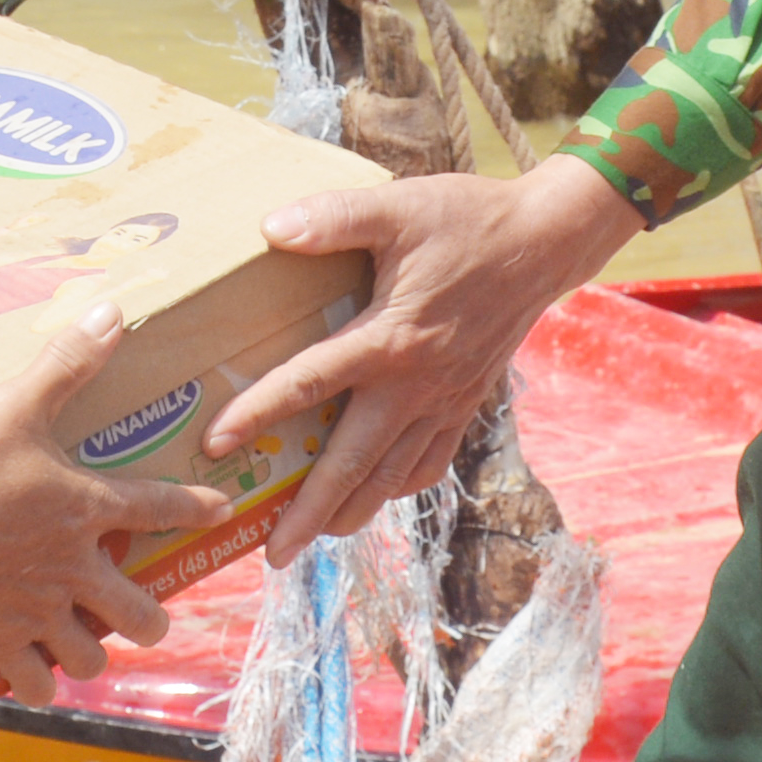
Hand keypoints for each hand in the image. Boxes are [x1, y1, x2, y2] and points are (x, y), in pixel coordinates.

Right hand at [0, 299, 225, 705]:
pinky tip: (33, 671)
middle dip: (149, 620)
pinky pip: (35, 683)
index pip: (159, 508)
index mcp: (87, 511)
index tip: (222, 511)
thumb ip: (66, 362)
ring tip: (82, 641)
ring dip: (93, 652)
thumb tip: (112, 310)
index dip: (196, 508)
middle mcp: (76, 571)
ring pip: (92, 658)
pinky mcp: (0, 641)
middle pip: (140, 616)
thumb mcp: (17, 405)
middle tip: (139, 614)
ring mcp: (39, 614)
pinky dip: (38, 682)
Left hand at [203, 157, 641, 564]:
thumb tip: (272, 227)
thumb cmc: (468, 220)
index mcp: (388, 337)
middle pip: (352, 462)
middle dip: (310, 513)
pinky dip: (401, 486)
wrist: (545, 241)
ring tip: (316, 538)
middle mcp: (414, 383)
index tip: (216, 443)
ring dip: (352, 511)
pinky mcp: (466, 403)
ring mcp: (444, 400)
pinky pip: (430, 461)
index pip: (309, 382)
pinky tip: (379, 493)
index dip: (258, 412)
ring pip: (392, 474)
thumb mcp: (398, 206)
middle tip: (272, 554)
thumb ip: (335, 217)